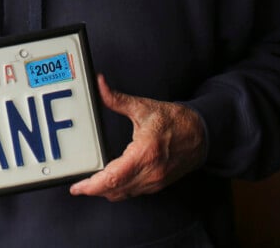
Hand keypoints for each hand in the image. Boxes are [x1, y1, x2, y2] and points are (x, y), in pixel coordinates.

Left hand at [69, 74, 205, 201]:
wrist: (202, 134)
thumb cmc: (175, 121)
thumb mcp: (144, 107)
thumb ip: (117, 99)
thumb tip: (100, 85)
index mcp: (145, 153)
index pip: (114, 177)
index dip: (93, 185)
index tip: (78, 187)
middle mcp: (150, 171)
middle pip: (115, 190)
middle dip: (94, 190)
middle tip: (78, 187)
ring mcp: (155, 180)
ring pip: (124, 194)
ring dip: (106, 192)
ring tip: (90, 185)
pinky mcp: (158, 184)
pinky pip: (134, 192)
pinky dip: (119, 190)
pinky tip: (110, 184)